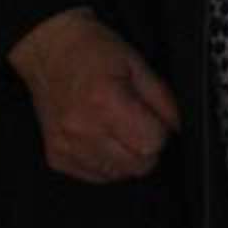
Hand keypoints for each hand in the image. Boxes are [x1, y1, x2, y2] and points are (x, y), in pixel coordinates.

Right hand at [6, 8, 179, 183]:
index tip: (155, 120)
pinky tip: (102, 137)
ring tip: (117, 127)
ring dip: (126, 156)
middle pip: (138, 165)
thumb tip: (177, 127)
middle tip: (138, 124)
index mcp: (105, 101)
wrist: (50, 51)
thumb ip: (163, 100)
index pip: (152, 143)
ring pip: (119, 174)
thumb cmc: (92, 52)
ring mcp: (67, 145)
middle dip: (147, 147)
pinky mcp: (57, 157)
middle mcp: (82, 128)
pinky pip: (96, 176)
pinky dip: (106, 162)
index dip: (161, 132)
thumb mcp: (138, 65)